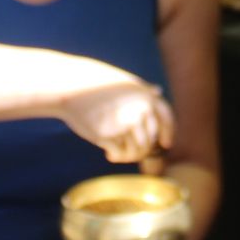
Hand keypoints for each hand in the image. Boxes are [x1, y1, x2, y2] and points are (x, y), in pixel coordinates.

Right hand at [58, 76, 172, 163]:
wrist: (71, 87)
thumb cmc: (95, 84)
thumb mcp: (124, 83)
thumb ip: (142, 91)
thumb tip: (158, 91)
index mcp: (146, 97)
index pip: (166, 119)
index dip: (168, 133)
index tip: (166, 143)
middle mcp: (140, 111)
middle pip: (150, 140)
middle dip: (141, 149)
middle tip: (127, 151)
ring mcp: (126, 123)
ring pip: (137, 150)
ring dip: (128, 156)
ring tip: (116, 153)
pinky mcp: (109, 135)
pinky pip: (119, 154)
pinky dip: (115, 156)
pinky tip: (107, 154)